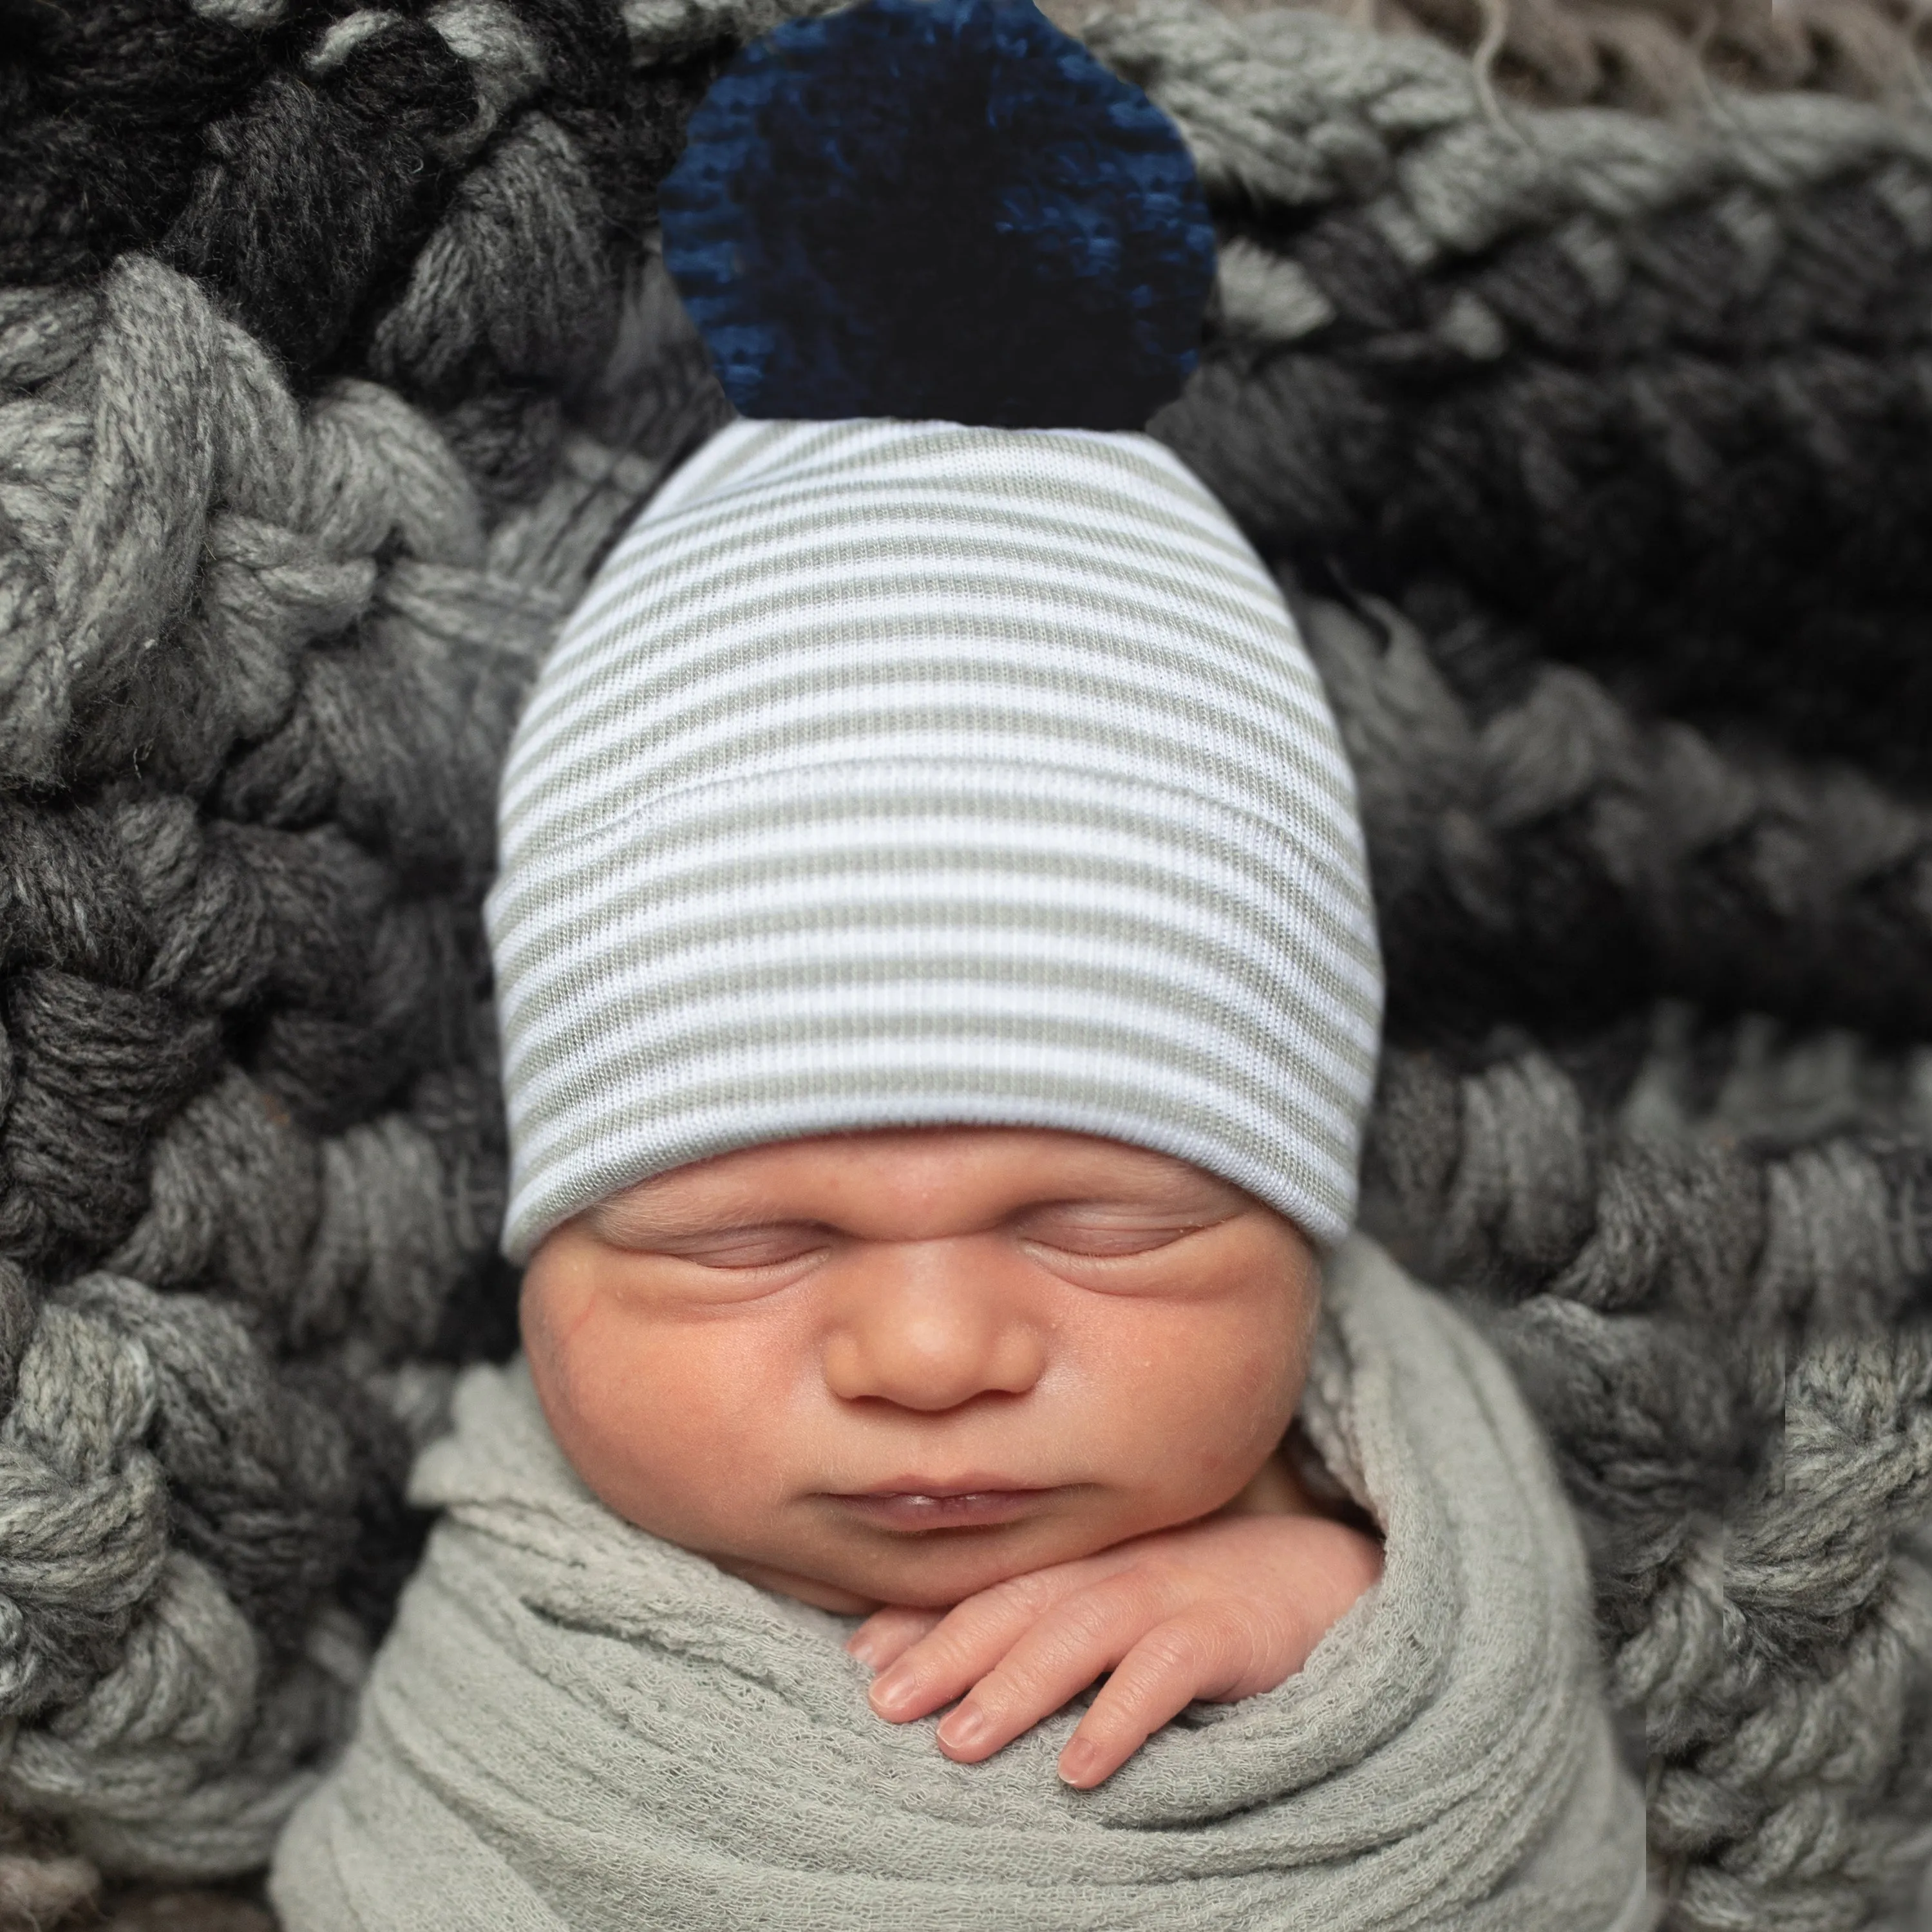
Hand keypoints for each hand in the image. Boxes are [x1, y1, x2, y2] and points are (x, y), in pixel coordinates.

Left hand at [846, 1508, 1382, 1787]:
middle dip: (944, 1652)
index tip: (857, 1659)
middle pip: (1017, 1605)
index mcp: (1086, 1561)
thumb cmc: (1210, 1598)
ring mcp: (1172, 1594)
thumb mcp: (1126, 1597)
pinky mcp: (1228, 1632)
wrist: (1332, 1577)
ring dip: (1014, 1686)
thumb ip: (1055, 1617)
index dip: (921, 1618)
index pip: (991, 1585)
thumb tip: (957, 1671)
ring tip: (957, 1742)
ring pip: (1078, 1634)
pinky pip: (1166, 1673)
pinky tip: (1082, 1766)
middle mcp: (1117, 1569)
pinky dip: (1120, 1716)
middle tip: (882, 1703)